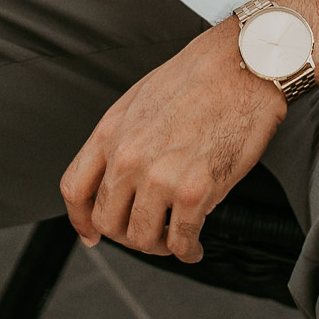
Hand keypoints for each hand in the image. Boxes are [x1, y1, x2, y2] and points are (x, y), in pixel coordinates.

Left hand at [59, 17, 284, 262]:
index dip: (81, 220)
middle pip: (107, 223)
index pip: (75, 189)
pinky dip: (188, 252)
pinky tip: (194, 246)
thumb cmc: (199, 75)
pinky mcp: (195, 192)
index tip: (91, 233)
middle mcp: (129, 157)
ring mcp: (160, 177)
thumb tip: (115, 170)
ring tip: (174, 239)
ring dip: (159, 246)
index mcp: (112, 132)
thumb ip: (122, 136)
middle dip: (127, 234)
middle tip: (148, 232)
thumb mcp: (141, 98)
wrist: (242, 65)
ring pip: (142, 239)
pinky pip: (181, 242)